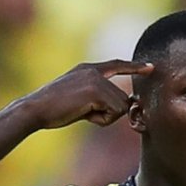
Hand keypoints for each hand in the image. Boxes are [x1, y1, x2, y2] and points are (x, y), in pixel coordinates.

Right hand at [14, 60, 153, 129]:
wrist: (34, 109)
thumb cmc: (53, 109)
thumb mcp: (79, 98)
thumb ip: (99, 97)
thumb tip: (126, 104)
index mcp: (88, 69)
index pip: (117, 65)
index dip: (134, 67)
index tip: (151, 67)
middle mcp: (94, 71)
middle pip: (122, 98)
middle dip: (110, 113)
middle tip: (86, 113)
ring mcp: (96, 79)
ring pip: (120, 106)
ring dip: (105, 117)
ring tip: (82, 113)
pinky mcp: (97, 90)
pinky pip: (114, 112)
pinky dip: (101, 120)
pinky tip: (84, 115)